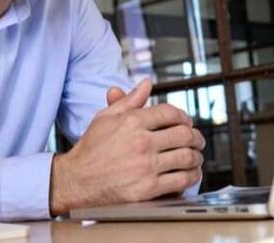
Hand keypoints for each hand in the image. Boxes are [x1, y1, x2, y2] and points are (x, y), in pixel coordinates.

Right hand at [49, 79, 204, 214]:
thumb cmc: (90, 150)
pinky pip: (181, 180)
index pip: (170, 113)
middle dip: (195, 136)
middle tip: (197, 140)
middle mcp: (141, 142)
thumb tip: (146, 84)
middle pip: (183, 134)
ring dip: (196, 156)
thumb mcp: (105, 118)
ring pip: (186, 157)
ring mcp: (146, 166)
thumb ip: (130, 101)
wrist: (76, 181)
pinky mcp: (148, 189)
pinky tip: (190, 174)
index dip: (183, 116)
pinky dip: (191, 176)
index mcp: (131, 122)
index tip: (186, 122)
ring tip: (196, 156)